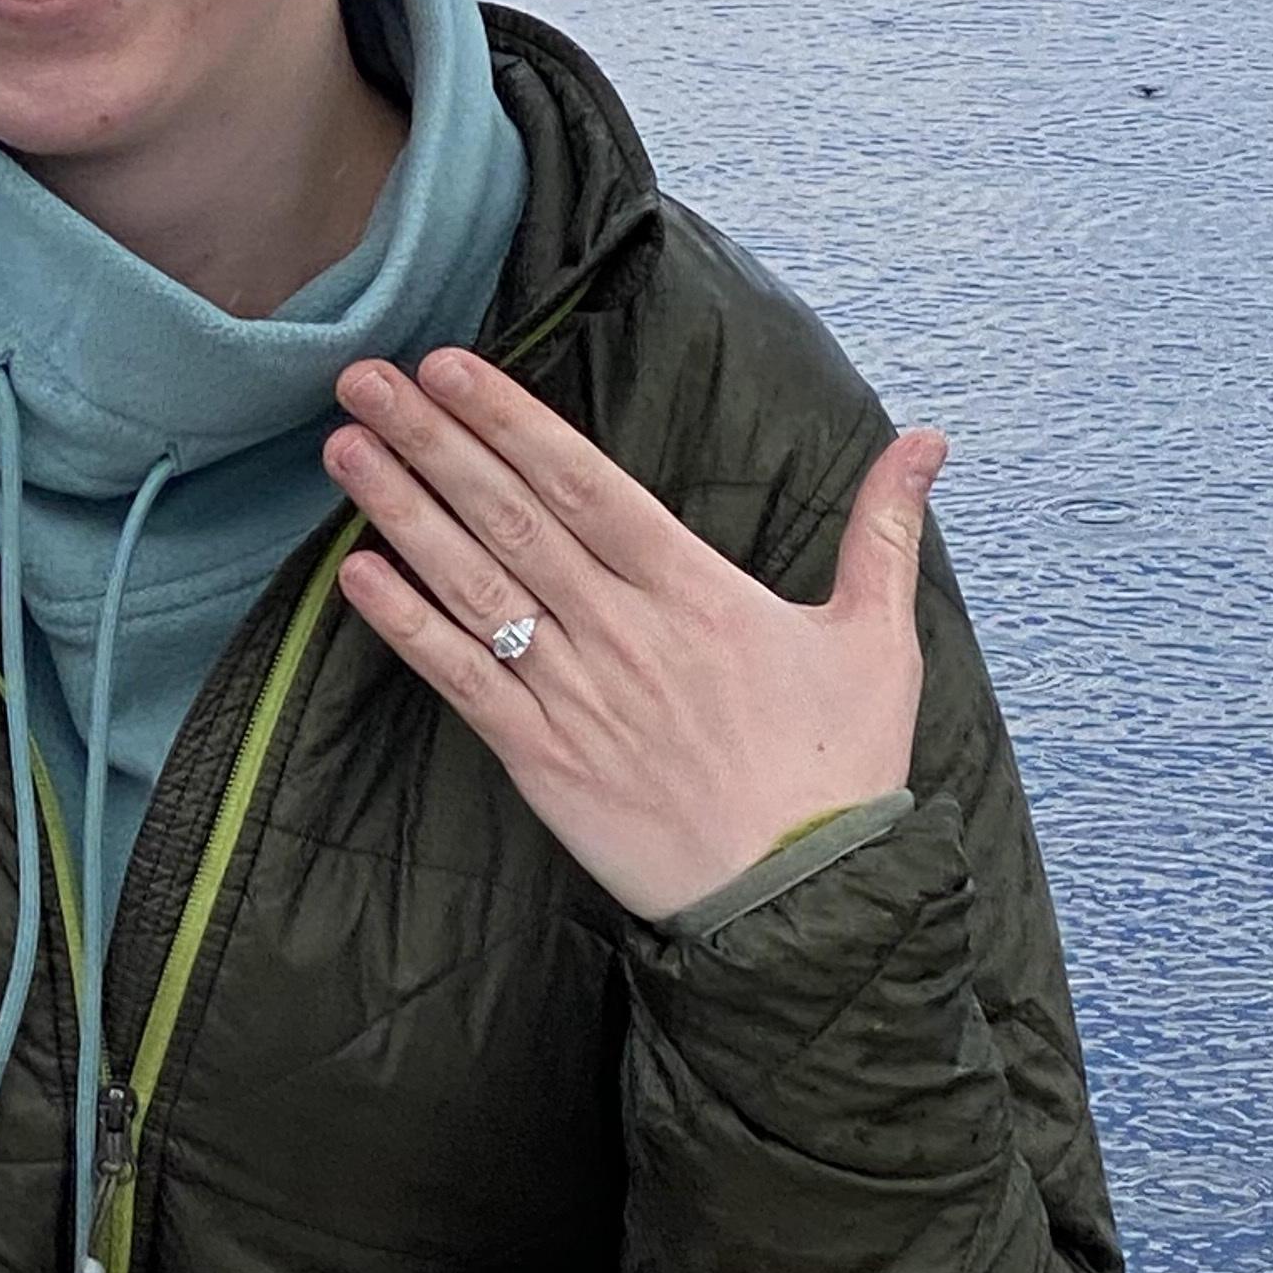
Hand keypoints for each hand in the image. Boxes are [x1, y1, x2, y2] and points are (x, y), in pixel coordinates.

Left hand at [323, 348, 942, 925]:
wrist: (802, 904)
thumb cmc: (840, 771)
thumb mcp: (877, 640)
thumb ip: (884, 532)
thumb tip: (928, 441)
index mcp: (696, 591)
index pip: (585, 483)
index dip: (512, 421)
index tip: (449, 368)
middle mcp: (624, 632)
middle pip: (512, 518)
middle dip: (433, 441)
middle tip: (363, 379)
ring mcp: (577, 695)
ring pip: (475, 587)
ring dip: (404, 513)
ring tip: (344, 447)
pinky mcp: (543, 760)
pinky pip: (462, 681)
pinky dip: (407, 626)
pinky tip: (356, 574)